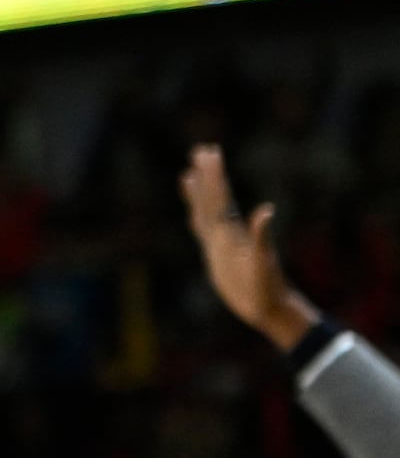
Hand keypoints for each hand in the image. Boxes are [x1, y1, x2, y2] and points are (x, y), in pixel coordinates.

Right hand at [179, 145, 315, 348]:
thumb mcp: (264, 263)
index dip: (214, 176)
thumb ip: (262, 237)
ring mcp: (222, 243)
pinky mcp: (218, 255)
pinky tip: (194, 212)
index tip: (210, 153)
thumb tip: (266, 211)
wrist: (269, 307)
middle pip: (214, 198)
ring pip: (206, 211)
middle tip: (201, 150)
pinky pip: (203, 231)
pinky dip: (197, 217)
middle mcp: (227, 233)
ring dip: (199, 193)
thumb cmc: (267, 287)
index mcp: (233, 232)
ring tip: (188, 173)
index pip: (221, 198)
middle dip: (207, 175)